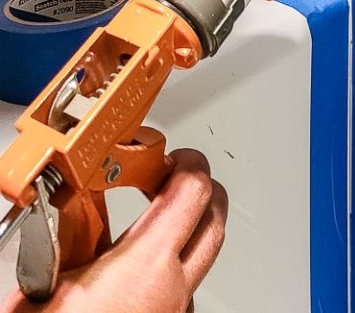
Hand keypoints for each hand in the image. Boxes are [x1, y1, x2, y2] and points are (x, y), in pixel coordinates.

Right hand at [0, 150, 226, 312]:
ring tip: (150, 224)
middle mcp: (173, 289)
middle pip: (215, 219)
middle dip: (200, 191)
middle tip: (171, 178)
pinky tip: (136, 275)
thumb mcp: (44, 283)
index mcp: (146, 264)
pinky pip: (182, 293)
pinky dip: (169, 273)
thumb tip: (64, 207)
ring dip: (186, 234)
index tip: (169, 156)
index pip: (195, 189)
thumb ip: (63, 237)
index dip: (188, 162)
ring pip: (201, 260)